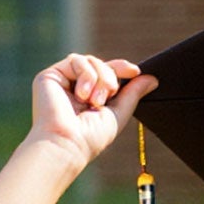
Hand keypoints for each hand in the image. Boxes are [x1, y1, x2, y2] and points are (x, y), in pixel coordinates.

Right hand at [26, 55, 151, 173]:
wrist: (68, 142)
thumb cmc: (92, 136)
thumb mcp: (119, 113)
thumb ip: (133, 94)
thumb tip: (152, 78)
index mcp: (91, 96)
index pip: (108, 73)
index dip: (122, 68)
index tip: (135, 71)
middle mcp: (76, 87)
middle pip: (101, 64)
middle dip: (111, 77)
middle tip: (109, 96)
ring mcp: (63, 80)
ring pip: (90, 60)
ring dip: (100, 78)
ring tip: (95, 101)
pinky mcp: (50, 75)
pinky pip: (76, 60)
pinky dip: (86, 75)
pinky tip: (82, 95)